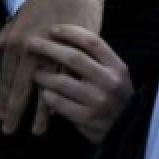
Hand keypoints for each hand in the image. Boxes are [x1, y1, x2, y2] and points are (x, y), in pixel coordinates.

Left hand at [0, 0, 107, 134]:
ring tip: (35, 131)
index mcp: (16, 41)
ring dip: (38, 111)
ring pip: (42, 88)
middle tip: (9, 131)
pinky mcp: (72, 51)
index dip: (3, 97)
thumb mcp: (21, 17)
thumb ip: (4, 35)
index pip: (6, 76)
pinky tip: (57, 112)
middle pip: (20, 87)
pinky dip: (60, 96)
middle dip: (14, 111)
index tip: (1, 115)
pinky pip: (64, 80)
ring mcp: (51, 52)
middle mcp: (29, 49)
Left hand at [29, 25, 131, 143]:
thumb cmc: (116, 98)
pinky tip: (46, 95)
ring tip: (36, 73)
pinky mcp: (86, 117)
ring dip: (44, 76)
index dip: (71, 33)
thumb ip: (98, 62)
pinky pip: (58, 103)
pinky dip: (48, 97)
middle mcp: (109, 81)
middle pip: (74, 58)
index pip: (93, 42)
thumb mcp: (116, 76)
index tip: (54, 29)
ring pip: (62, 82)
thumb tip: (69, 43)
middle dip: (49, 48)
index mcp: (118, 67)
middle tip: (32, 43)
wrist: (126, 129)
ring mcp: (97, 100)